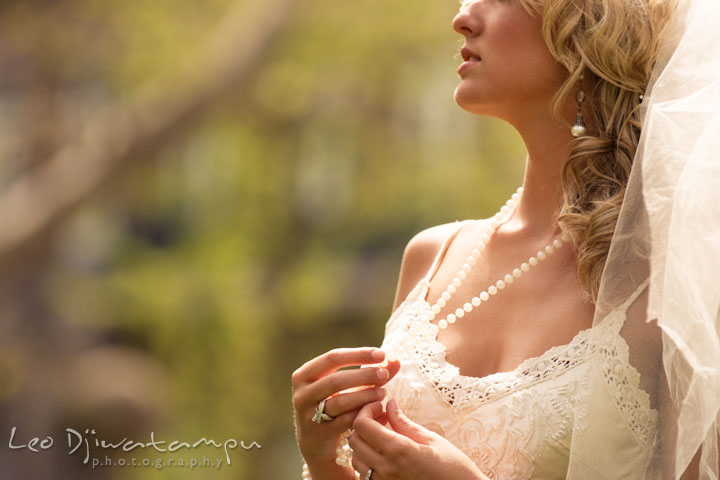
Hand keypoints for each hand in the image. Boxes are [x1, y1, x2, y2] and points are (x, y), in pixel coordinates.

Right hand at [292, 348, 400, 466]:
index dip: (358, 354)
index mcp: (305, 375)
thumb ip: (371, 373)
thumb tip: (396, 360)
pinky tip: (378, 411)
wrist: (316, 442)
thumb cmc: (335, 405)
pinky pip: (345, 421)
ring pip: (341, 402)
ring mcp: (308, 415)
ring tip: (383, 393)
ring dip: (365, 396)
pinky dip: (363, 414)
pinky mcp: (319, 434)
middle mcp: (302, 393)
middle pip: (336, 380)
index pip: (333, 358)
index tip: (381, 354)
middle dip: (364, 375)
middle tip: (385, 374)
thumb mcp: (347, 386)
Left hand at [349, 399, 488, 479]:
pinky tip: (384, 456)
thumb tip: (390, 404)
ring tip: (382, 438)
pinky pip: (364, 477)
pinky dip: (367, 464)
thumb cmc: (452, 466)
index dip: (366, 411)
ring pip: (355, 460)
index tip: (379, 406)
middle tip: (380, 419)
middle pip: (353, 441)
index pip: (362, 425)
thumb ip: (403, 422)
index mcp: (398, 450)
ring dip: (363, 446)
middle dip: (362, 426)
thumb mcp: (430, 438)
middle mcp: (386, 470)